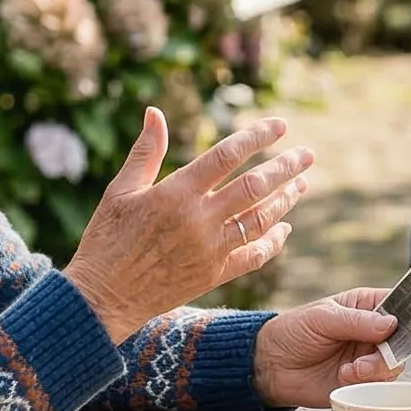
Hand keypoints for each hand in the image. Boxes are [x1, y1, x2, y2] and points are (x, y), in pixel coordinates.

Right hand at [64, 111, 311, 340]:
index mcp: (176, 193)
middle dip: (286, 167)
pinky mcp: (214, 275)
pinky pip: (253, 256)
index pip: (226, 155)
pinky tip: (285, 228)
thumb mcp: (120, 190)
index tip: (281, 125)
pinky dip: (273, 241)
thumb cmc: (106, 239)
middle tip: (308, 154)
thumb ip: (145, 151)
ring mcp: (210, 249)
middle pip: (255, 186)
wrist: (102, 299)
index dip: (257, 137)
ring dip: (286, 199)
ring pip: (261, 220)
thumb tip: (155, 111)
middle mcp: (199, 219)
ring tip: (303, 183)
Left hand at [254, 288, 397, 408]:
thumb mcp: (323, 318)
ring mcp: (369, 358)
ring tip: (350, 370)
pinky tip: (345, 378)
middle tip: (367, 360)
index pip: (400, 306)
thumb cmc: (293, 331)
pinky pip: (380, 386)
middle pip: (403, 340)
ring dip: (377, 370)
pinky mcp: (361, 382)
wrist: (270, 365)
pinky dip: (367, 384)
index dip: (410, 315)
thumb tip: (391, 324)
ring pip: (395, 365)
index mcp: (367, 307)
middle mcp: (373, 333)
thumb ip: (357, 321)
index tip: (405, 327)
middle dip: (391, 352)